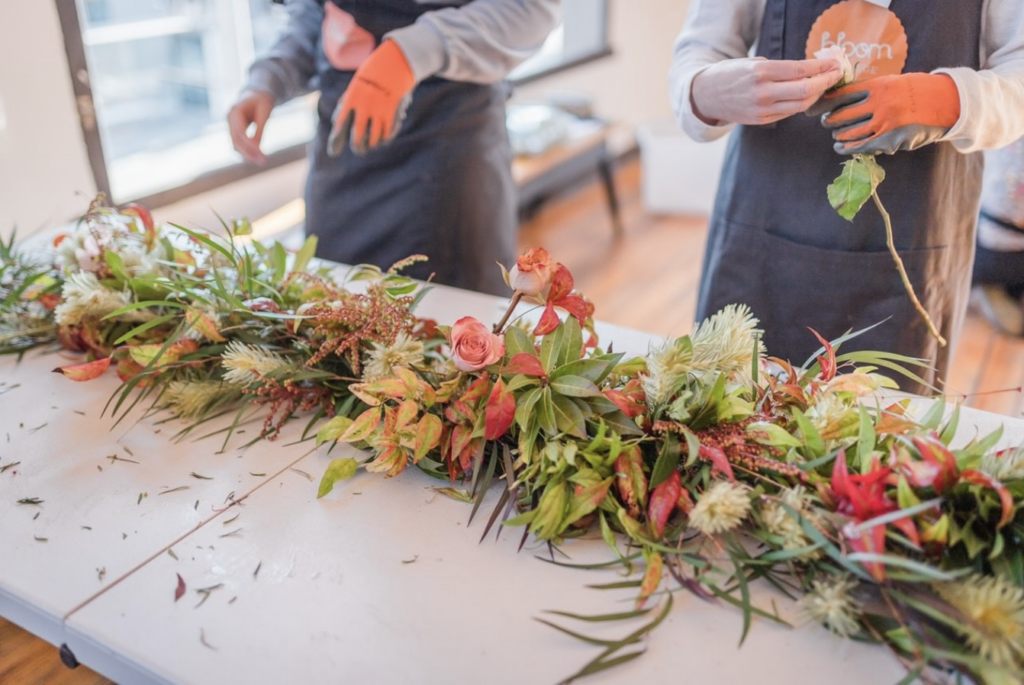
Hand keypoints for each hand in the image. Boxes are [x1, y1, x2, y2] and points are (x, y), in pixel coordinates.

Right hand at [227, 90, 273, 165]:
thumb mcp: (264, 113)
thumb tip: (257, 148)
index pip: (240, 132)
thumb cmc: (262, 100)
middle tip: (263, 162)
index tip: (261, 154)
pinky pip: (238, 143)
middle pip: (236, 141)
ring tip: (262, 162)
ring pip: (236, 145)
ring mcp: (230, 125)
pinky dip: (247, 151)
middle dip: (249, 153)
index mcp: (235, 111)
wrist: (256, 94)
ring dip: (248, 155)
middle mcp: (229, 119)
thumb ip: (259, 129)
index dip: (249, 145)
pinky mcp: (234, 130)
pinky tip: (257, 158)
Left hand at [327, 40, 414, 156]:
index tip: (333, 152)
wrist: (394, 62)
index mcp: (351, 98)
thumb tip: (337, 119)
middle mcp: (364, 106)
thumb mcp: (356, 84)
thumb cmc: (373, 73)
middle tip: (358, 151)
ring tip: (371, 145)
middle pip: (358, 135)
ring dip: (372, 143)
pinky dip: (385, 138)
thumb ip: (347, 101)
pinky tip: (383, 139)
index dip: (336, 139)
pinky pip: (387, 132)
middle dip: (357, 146)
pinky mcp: (392, 112)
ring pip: (374, 137)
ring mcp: (378, 110)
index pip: (341, 123)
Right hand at [690, 57, 842, 126]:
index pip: (800, 70)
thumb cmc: (731, 74)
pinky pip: (788, 112)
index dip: (822, 68)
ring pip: (800, 105)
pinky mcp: (761, 120)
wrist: (706, 95)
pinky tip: (808, 94)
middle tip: (837, 73)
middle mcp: (763, 93)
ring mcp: (762, 110)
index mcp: (761, 73)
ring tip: (825, 84)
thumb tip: (810, 70)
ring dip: (816, 94)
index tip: (835, 63)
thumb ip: (779, 68)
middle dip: (825, 81)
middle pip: (805, 90)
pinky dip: (802, 103)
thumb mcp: (753, 63)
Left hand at [818, 73, 960, 154]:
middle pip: (842, 116)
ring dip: (839, 135)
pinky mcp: (892, 140)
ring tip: (836, 135)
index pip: (843, 95)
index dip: (824, 103)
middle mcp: (880, 104)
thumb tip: (842, 99)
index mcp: (879, 86)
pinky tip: (840, 148)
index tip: (813, 108)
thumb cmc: (919, 91)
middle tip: (825, 122)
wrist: (949, 102)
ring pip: (850, 133)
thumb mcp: (894, 82)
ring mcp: (886, 123)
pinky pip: (863, 147)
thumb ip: (870, 91)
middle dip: (830, 121)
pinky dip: (849, 148)